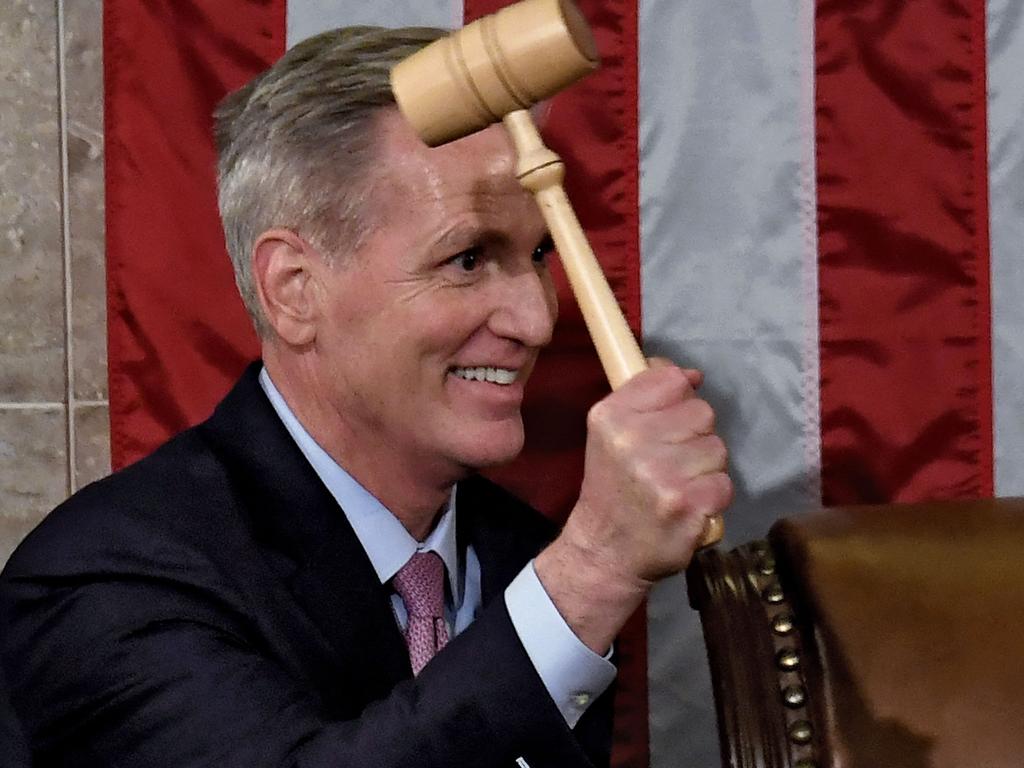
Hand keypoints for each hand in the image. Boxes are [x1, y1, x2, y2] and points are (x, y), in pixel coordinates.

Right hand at [535, 363, 731, 651]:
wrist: (604, 551)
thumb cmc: (612, 487)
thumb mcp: (611, 433)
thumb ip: (646, 397)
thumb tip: (692, 375)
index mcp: (611, 416)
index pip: (672, 380)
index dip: (678, 399)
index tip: (666, 421)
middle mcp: (632, 441)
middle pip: (702, 412)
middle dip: (694, 436)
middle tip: (670, 462)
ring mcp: (661, 475)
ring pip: (717, 447)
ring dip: (705, 468)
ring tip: (678, 485)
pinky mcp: (688, 505)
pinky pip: (724, 483)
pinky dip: (712, 497)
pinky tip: (688, 507)